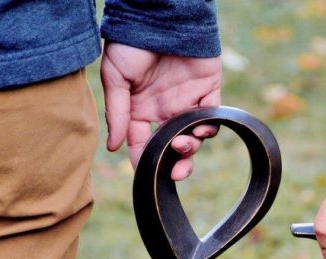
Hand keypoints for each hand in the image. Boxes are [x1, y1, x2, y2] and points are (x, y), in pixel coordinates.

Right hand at [101, 42, 221, 179]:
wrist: (158, 16)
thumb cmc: (131, 44)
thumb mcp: (116, 79)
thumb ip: (118, 114)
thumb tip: (113, 148)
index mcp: (141, 109)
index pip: (143, 143)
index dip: (144, 160)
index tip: (145, 173)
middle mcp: (165, 109)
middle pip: (172, 146)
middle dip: (175, 164)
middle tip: (176, 174)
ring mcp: (187, 101)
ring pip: (194, 136)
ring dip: (190, 148)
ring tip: (183, 147)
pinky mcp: (208, 90)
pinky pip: (212, 116)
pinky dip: (208, 128)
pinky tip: (200, 131)